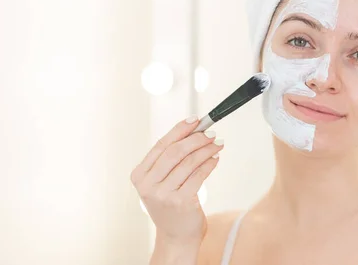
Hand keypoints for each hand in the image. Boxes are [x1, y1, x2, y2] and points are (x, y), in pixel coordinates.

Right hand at [131, 116, 222, 248]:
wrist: (176, 236)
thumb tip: (193, 131)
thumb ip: (171, 160)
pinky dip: (209, 164)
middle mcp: (148, 185)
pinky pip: (199, 175)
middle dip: (196, 138)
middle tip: (211, 133)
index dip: (180, 129)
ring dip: (206, 150)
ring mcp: (163, 194)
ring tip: (217, 144)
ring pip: (189, 162)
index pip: (161, 145)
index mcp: (139, 175)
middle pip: (175, 151)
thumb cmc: (172, 206)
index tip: (195, 120)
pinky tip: (215, 159)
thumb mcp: (162, 182)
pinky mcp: (181, 201)